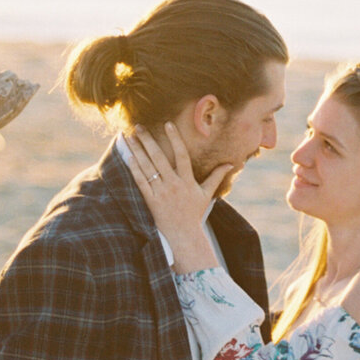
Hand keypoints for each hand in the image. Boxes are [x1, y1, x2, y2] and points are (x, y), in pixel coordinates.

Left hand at [125, 123, 228, 270]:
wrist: (184, 235)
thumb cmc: (195, 213)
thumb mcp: (207, 194)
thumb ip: (217, 176)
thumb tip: (231, 164)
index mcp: (187, 181)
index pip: (182, 155)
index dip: (175, 138)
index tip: (168, 124)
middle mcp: (174, 185)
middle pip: (159, 158)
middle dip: (148, 141)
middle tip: (139, 126)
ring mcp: (161, 193)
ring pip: (147, 168)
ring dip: (137, 151)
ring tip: (129, 137)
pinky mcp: (151, 201)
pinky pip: (141, 182)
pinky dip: (134, 170)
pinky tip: (128, 157)